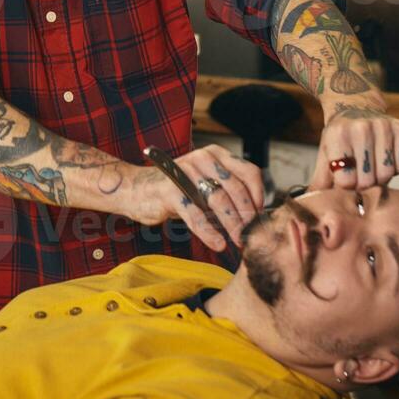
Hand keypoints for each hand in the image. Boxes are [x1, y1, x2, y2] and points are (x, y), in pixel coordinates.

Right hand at [128, 144, 263, 251]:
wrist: (137, 189)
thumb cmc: (178, 190)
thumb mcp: (206, 183)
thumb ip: (228, 190)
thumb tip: (258, 213)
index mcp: (216, 154)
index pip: (249, 172)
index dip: (259, 196)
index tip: (261, 217)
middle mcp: (203, 158)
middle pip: (236, 188)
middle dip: (247, 215)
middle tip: (253, 235)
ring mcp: (185, 172)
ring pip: (218, 200)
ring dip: (232, 224)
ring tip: (239, 242)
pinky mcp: (170, 191)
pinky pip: (195, 214)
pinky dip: (209, 232)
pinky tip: (218, 244)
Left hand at [311, 102, 398, 190]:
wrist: (356, 105)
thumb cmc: (340, 135)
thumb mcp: (325, 153)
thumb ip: (320, 180)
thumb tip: (311, 201)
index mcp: (338, 134)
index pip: (346, 181)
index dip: (346, 184)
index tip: (345, 176)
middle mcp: (361, 128)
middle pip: (368, 181)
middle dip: (363, 183)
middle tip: (359, 173)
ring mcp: (383, 126)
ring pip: (387, 174)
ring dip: (380, 177)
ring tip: (372, 166)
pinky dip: (395, 168)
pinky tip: (384, 158)